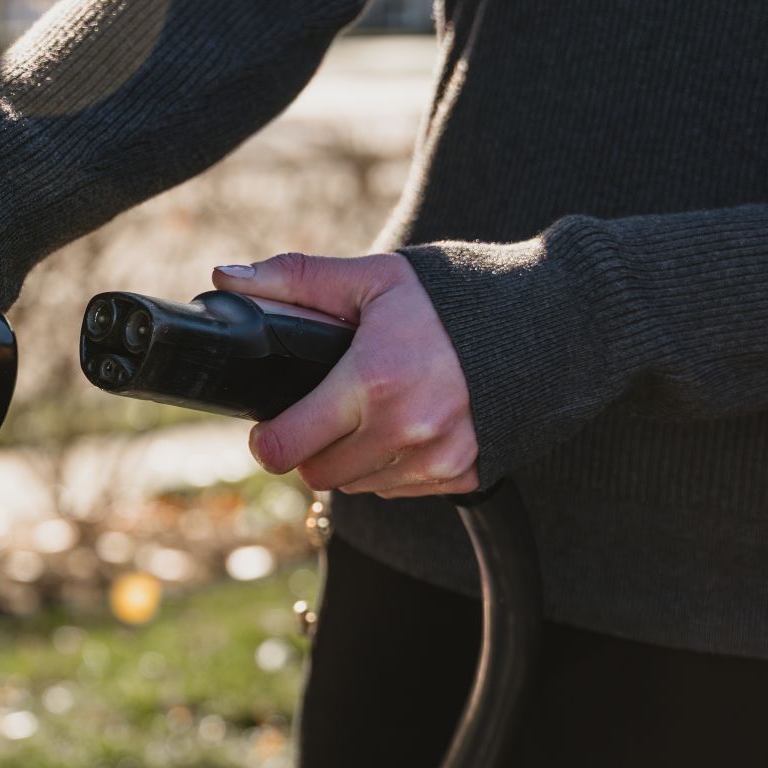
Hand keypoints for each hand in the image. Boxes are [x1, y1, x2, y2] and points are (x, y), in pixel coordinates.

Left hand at [213, 251, 477, 498]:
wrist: (544, 324)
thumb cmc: (450, 298)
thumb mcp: (373, 277)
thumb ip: (296, 280)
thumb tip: (224, 279)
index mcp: (374, 380)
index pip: (288, 446)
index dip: (268, 440)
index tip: (268, 428)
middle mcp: (406, 428)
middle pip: (318, 475)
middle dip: (308, 449)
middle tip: (319, 413)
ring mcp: (438, 458)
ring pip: (358, 486)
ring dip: (351, 460)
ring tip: (368, 413)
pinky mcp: (464, 475)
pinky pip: (401, 490)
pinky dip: (391, 467)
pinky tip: (404, 426)